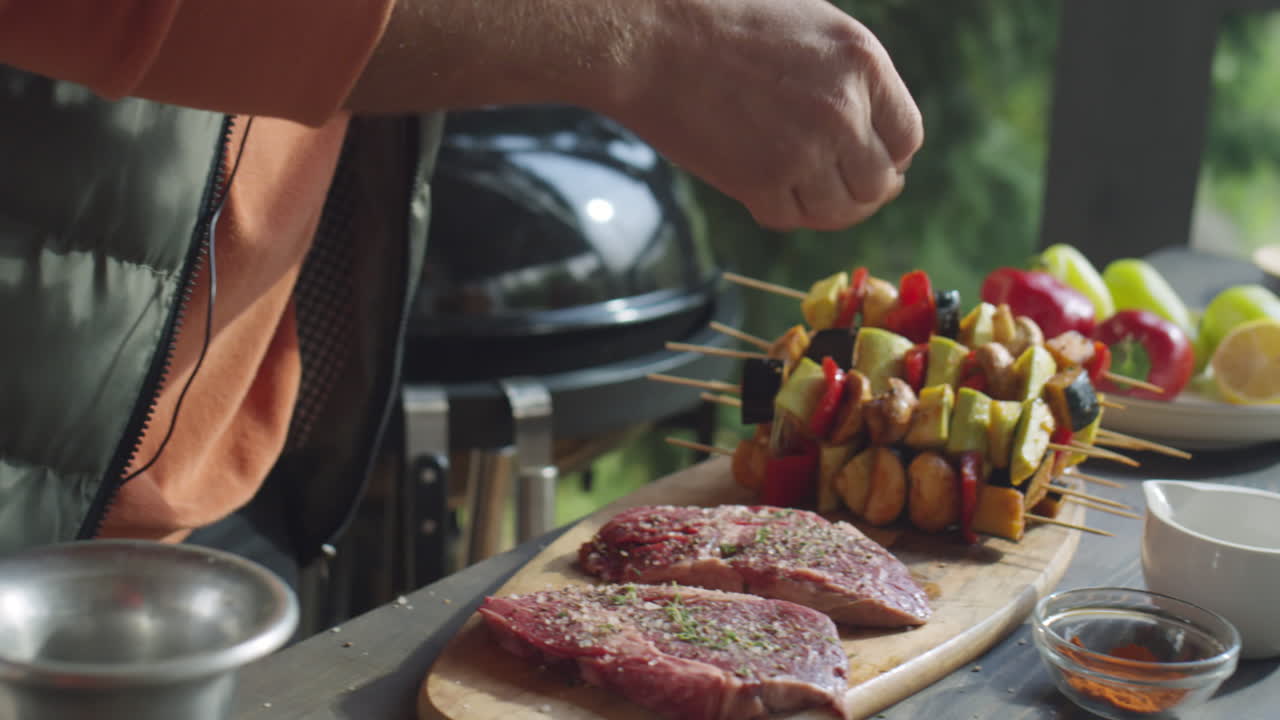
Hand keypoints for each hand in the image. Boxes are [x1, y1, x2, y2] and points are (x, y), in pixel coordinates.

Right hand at [600, 0, 922, 230]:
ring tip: (805, 196)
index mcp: (864, 64)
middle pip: (878, 183)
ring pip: (838, 211)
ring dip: (824, 210)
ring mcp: (804, 153)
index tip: (875, 162)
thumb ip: (846, 75)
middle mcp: (844, 113)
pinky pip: (789, 218)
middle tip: (844, 192)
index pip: (907, 136)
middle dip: (864, 192)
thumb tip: (866, 127)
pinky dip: (781, 211)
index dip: (891, 156)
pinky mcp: (761, 184)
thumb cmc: (720, 18)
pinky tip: (766, 192)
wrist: (652, 38)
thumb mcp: (809, 26)